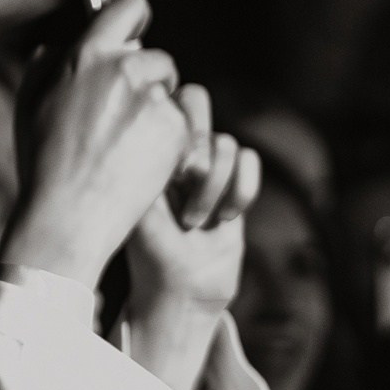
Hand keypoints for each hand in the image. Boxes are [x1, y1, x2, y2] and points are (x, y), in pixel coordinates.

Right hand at [3, 0, 194, 289]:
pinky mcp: (176, 132)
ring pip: (170, 95)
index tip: (136, 32)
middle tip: (125, 118)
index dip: (135, 17)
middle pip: (156, 57)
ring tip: (128, 150)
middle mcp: (124, 70)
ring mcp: (154, 101)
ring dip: (158, 115)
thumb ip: (44, 66)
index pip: (128, 6)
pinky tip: (142, 166)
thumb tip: (58, 48)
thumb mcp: (29, 107)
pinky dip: (171, 145)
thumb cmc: (44, 167)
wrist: (68, 220)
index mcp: (86, 57)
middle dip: (148, 82)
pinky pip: (183, 127)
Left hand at [126, 81, 259, 315]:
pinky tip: (226, 219)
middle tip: (183, 186)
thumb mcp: (138, 208)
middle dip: (196, 147)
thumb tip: (168, 134)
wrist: (180, 290)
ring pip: (226, 142)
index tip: (164, 176)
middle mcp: (175, 146)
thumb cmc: (150, 252)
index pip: (161, 99)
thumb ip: (148, 166)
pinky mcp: (236, 182)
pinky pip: (250, 161)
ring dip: (214, 186)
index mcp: (145, 145)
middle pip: (196, 99)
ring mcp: (208, 163)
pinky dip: (242, 190)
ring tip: (194, 221)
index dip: (170, 133)